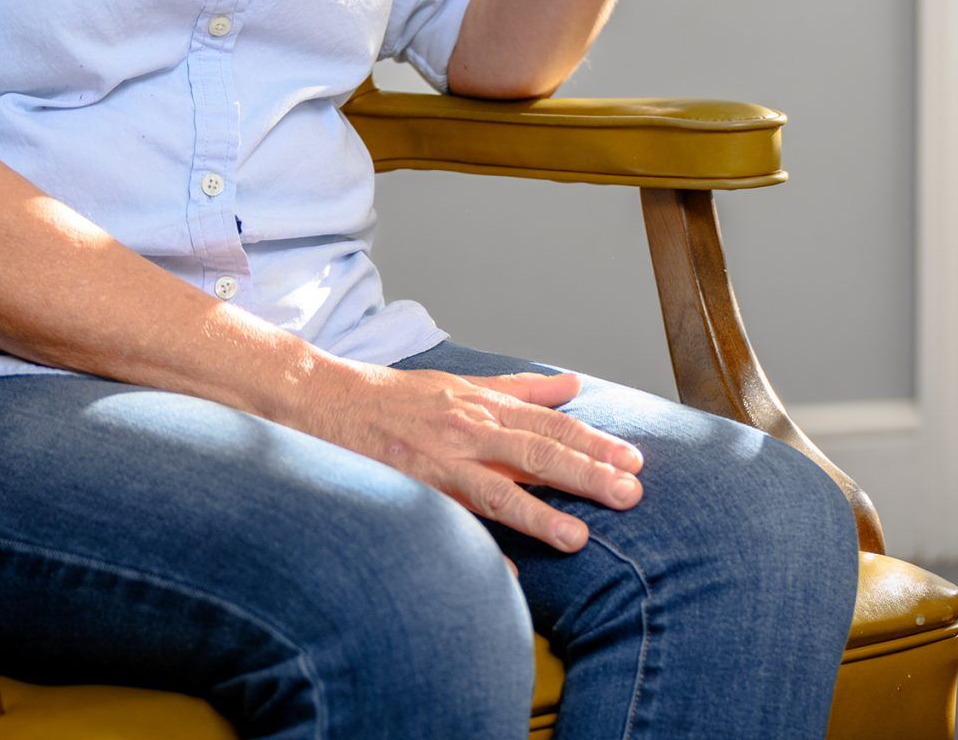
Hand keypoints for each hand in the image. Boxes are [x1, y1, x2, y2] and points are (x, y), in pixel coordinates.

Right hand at [281, 360, 643, 551]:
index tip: (634, 460)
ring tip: (579, 537)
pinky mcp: (407, 489)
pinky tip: (504, 572)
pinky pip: (446, 522)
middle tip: (630, 493)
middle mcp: (466, 431)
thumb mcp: (462, 383)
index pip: (551, 425)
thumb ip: (518, 390)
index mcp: (484, 407)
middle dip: (586, 474)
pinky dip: (474, 547)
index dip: (594, 442)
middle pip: (537, 453)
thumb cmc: (397, 397)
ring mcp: (436, 463)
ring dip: (539, 514)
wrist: (324, 399)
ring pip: (496, 489)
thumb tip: (572, 385)